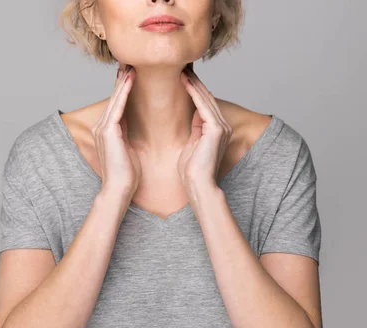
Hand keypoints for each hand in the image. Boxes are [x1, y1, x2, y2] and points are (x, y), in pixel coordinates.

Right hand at [91, 63, 140, 200]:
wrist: (119, 189)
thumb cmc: (127, 175)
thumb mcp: (128, 149)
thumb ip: (126, 135)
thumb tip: (132, 126)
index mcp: (107, 131)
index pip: (117, 104)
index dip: (124, 88)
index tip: (132, 73)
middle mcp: (101, 126)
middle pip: (114, 97)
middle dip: (122, 79)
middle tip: (129, 61)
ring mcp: (103, 128)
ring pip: (115, 98)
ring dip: (123, 80)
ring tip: (130, 64)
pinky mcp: (108, 131)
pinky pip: (118, 106)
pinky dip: (124, 91)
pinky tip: (130, 78)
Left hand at [178, 66, 232, 191]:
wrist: (198, 185)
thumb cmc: (191, 171)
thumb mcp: (191, 144)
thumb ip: (195, 129)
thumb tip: (192, 114)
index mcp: (216, 129)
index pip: (203, 103)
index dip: (193, 88)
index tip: (181, 75)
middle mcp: (221, 125)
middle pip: (206, 97)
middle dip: (193, 81)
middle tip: (182, 65)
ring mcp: (220, 126)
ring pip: (205, 98)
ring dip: (193, 82)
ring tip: (182, 68)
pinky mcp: (216, 129)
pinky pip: (203, 105)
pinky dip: (193, 92)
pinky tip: (185, 80)